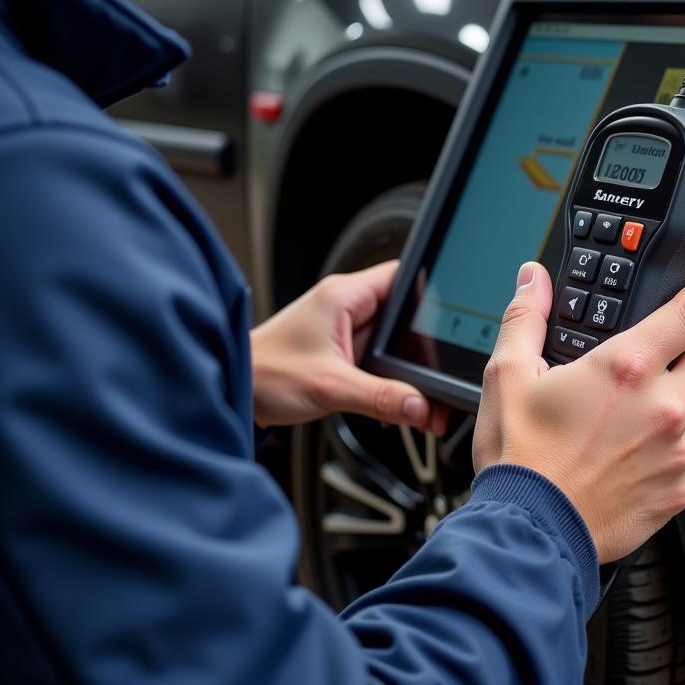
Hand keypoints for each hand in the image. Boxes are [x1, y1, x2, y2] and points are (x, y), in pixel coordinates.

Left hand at [251, 260, 449, 434]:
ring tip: (423, 397)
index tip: (452, 322)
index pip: (404, 277)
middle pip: (405, 317)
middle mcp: (346, 307)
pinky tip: (399, 401)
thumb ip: (380, 397)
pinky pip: (378, 361)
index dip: (432, 295)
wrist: (232, 391)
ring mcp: (344, 330)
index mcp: (344, 296)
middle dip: (424, 348)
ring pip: (393, 343)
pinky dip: (391, 380)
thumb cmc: (264, 373)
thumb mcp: (329, 386)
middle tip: (440, 377)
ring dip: (407, 369)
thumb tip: (421, 406)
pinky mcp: (340, 353)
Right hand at [473, 262, 684, 563]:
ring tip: (614, 425)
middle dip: (683, 350)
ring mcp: (675, 453)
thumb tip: (533, 281)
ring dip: (664, 407)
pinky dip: (658, 453)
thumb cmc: (522, 459)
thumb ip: (526, 317)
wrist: (530, 533)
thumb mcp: (508, 375)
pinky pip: (680, 459)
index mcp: (626, 369)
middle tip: (644, 362)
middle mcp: (662, 407)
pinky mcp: (676, 491)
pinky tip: (619, 460)